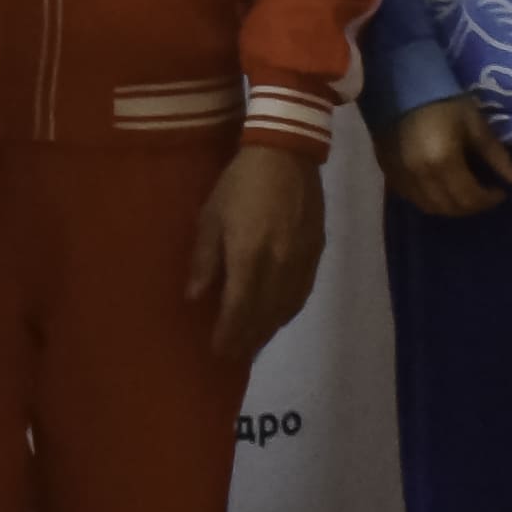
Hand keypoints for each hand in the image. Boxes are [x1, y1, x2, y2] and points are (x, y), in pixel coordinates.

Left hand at [186, 138, 327, 365]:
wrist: (287, 156)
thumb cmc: (238, 183)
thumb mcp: (210, 217)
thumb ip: (205, 259)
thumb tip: (195, 297)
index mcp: (249, 255)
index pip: (240, 307)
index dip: (230, 332)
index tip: (218, 350)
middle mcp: (280, 264)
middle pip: (265, 313)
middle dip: (248, 337)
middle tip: (233, 355)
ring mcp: (302, 260)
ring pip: (286, 307)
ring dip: (268, 329)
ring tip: (252, 343)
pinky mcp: (317, 252)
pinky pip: (302, 292)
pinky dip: (287, 310)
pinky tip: (277, 317)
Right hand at [373, 96, 511, 219]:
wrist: (402, 84)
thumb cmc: (445, 102)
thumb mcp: (477, 127)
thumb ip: (499, 158)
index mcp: (443, 163)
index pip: (470, 198)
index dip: (490, 200)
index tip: (501, 190)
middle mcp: (420, 176)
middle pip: (449, 207)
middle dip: (472, 206)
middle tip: (484, 193)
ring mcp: (400, 175)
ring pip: (428, 207)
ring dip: (450, 206)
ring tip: (463, 191)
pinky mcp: (387, 171)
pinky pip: (410, 197)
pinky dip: (429, 199)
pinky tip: (439, 186)